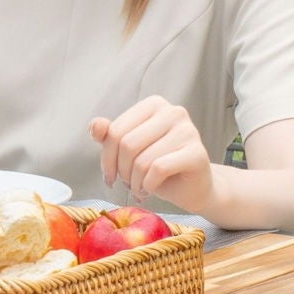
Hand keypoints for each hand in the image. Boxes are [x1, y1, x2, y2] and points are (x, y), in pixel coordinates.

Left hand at [89, 97, 218, 215]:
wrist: (191, 188)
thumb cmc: (158, 167)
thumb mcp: (128, 150)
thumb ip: (109, 135)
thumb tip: (95, 125)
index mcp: (154, 104)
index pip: (115, 130)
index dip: (106, 157)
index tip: (109, 175)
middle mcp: (173, 112)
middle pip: (127, 144)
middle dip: (121, 171)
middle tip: (126, 184)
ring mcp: (188, 131)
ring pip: (142, 160)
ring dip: (134, 182)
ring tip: (139, 188)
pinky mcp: (197, 153)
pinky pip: (159, 169)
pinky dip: (148, 185)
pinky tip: (150, 189)